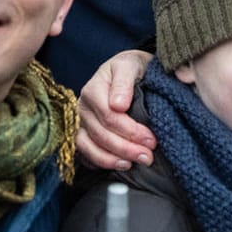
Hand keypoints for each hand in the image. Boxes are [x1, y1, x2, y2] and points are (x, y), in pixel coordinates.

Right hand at [76, 49, 154, 169]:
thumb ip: (124, 81)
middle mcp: (82, 107)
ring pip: (88, 147)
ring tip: (131, 165)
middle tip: (147, 157)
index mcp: (93, 89)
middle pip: (100, 134)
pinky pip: (84, 154)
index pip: (109, 116)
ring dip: (111, 160)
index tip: (151, 140)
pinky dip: (99, 163)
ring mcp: (80, 123)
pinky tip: (118, 165)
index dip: (131, 131)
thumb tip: (118, 105)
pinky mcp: (82, 134)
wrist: (127, 71)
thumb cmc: (131, 68)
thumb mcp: (130, 65)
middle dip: (125, 148)